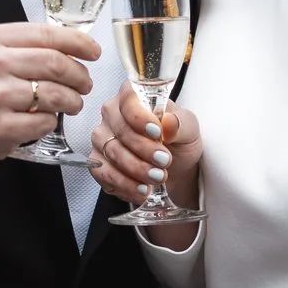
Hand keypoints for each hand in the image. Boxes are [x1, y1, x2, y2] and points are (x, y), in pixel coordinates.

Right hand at [0, 22, 100, 180]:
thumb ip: (10, 46)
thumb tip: (60, 46)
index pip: (44, 34)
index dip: (77, 42)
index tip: (92, 50)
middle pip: (55, 63)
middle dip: (79, 74)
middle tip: (84, 82)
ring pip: (55, 94)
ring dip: (71, 101)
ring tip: (70, 104)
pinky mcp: (0, 128)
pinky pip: (44, 122)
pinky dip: (50, 123)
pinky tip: (42, 122)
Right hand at [91, 83, 202, 197]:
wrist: (176, 169)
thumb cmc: (178, 141)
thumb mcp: (189, 129)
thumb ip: (181, 123)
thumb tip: (169, 122)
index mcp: (132, 97)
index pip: (128, 99)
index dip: (140, 117)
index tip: (157, 133)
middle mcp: (112, 115)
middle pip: (121, 130)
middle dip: (144, 149)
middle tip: (164, 161)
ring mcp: (102, 139)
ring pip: (112, 153)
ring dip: (136, 168)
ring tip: (157, 177)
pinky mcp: (98, 163)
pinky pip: (104, 174)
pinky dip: (125, 184)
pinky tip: (142, 190)